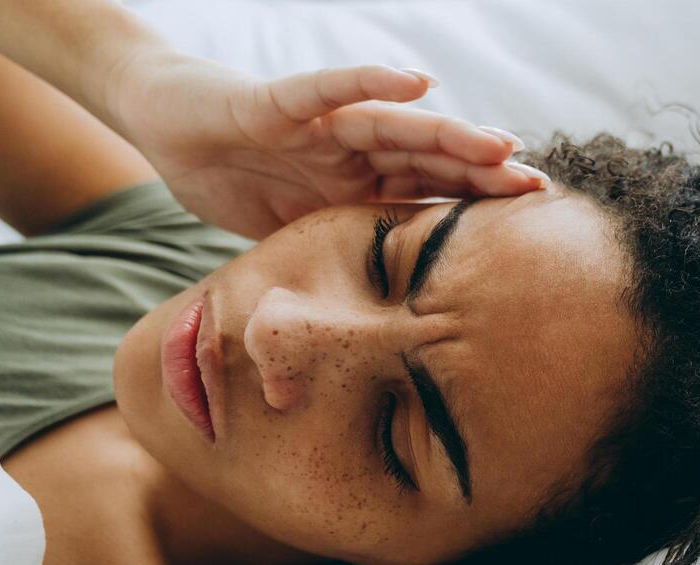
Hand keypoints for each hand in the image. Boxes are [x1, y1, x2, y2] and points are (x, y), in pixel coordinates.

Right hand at [107, 51, 545, 238]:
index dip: (474, 210)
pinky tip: (414, 82)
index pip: (427, 198)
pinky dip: (367, 85)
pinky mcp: (275, 104)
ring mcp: (318, 126)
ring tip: (497, 144)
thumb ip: (326, 271)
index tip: (529, 232)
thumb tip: (356, 347)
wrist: (161, 126)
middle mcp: (351, 152)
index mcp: (357, 187)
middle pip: (428, 161)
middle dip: (482, 174)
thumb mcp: (286, 240)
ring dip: (446, 134)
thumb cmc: (227, 180)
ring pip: (394, 127)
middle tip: (537, 189)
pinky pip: (326, 91)